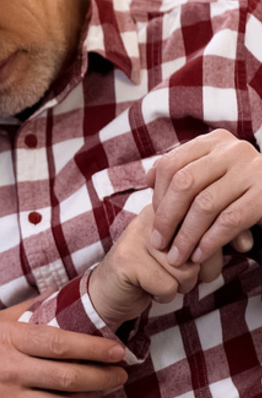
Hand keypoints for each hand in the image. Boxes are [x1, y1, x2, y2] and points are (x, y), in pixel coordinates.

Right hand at [0, 302, 127, 397]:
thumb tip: (58, 297)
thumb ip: (24, 312)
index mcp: (7, 339)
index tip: (117, 350)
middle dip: (103, 377)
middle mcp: (9, 370)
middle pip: (69, 377)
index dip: (95, 348)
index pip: (61, 343)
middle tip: (120, 375)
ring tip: (101, 394)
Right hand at [90, 205, 220, 329]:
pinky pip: (167, 286)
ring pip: (185, 270)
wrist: (107, 290)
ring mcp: (135, 236)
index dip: (219, 242)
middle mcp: (148, 216)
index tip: (231, 251)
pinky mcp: (126, 259)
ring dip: (179, 286)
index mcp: (164, 209)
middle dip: (199, 271)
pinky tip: (148, 288)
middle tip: (183, 276)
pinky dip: (163, 296)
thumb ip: (206, 240)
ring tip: (161, 280)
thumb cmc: (151, 271)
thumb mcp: (179, 250)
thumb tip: (247, 243)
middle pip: (199, 247)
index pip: (205, 219)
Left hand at [148, 129, 261, 264]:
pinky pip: (230, 221)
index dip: (157, 195)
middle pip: (184, 184)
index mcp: (212, 141)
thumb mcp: (210, 173)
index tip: (153, 220)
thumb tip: (147, 179)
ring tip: (177, 256)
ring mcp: (252, 170)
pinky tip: (200, 255)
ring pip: (205, 205)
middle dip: (167, 217)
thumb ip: (181, 173)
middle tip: (158, 242)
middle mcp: (232, 150)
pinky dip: (210, 241)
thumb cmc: (237, 189)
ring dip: (186, 236)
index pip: (171, 164)